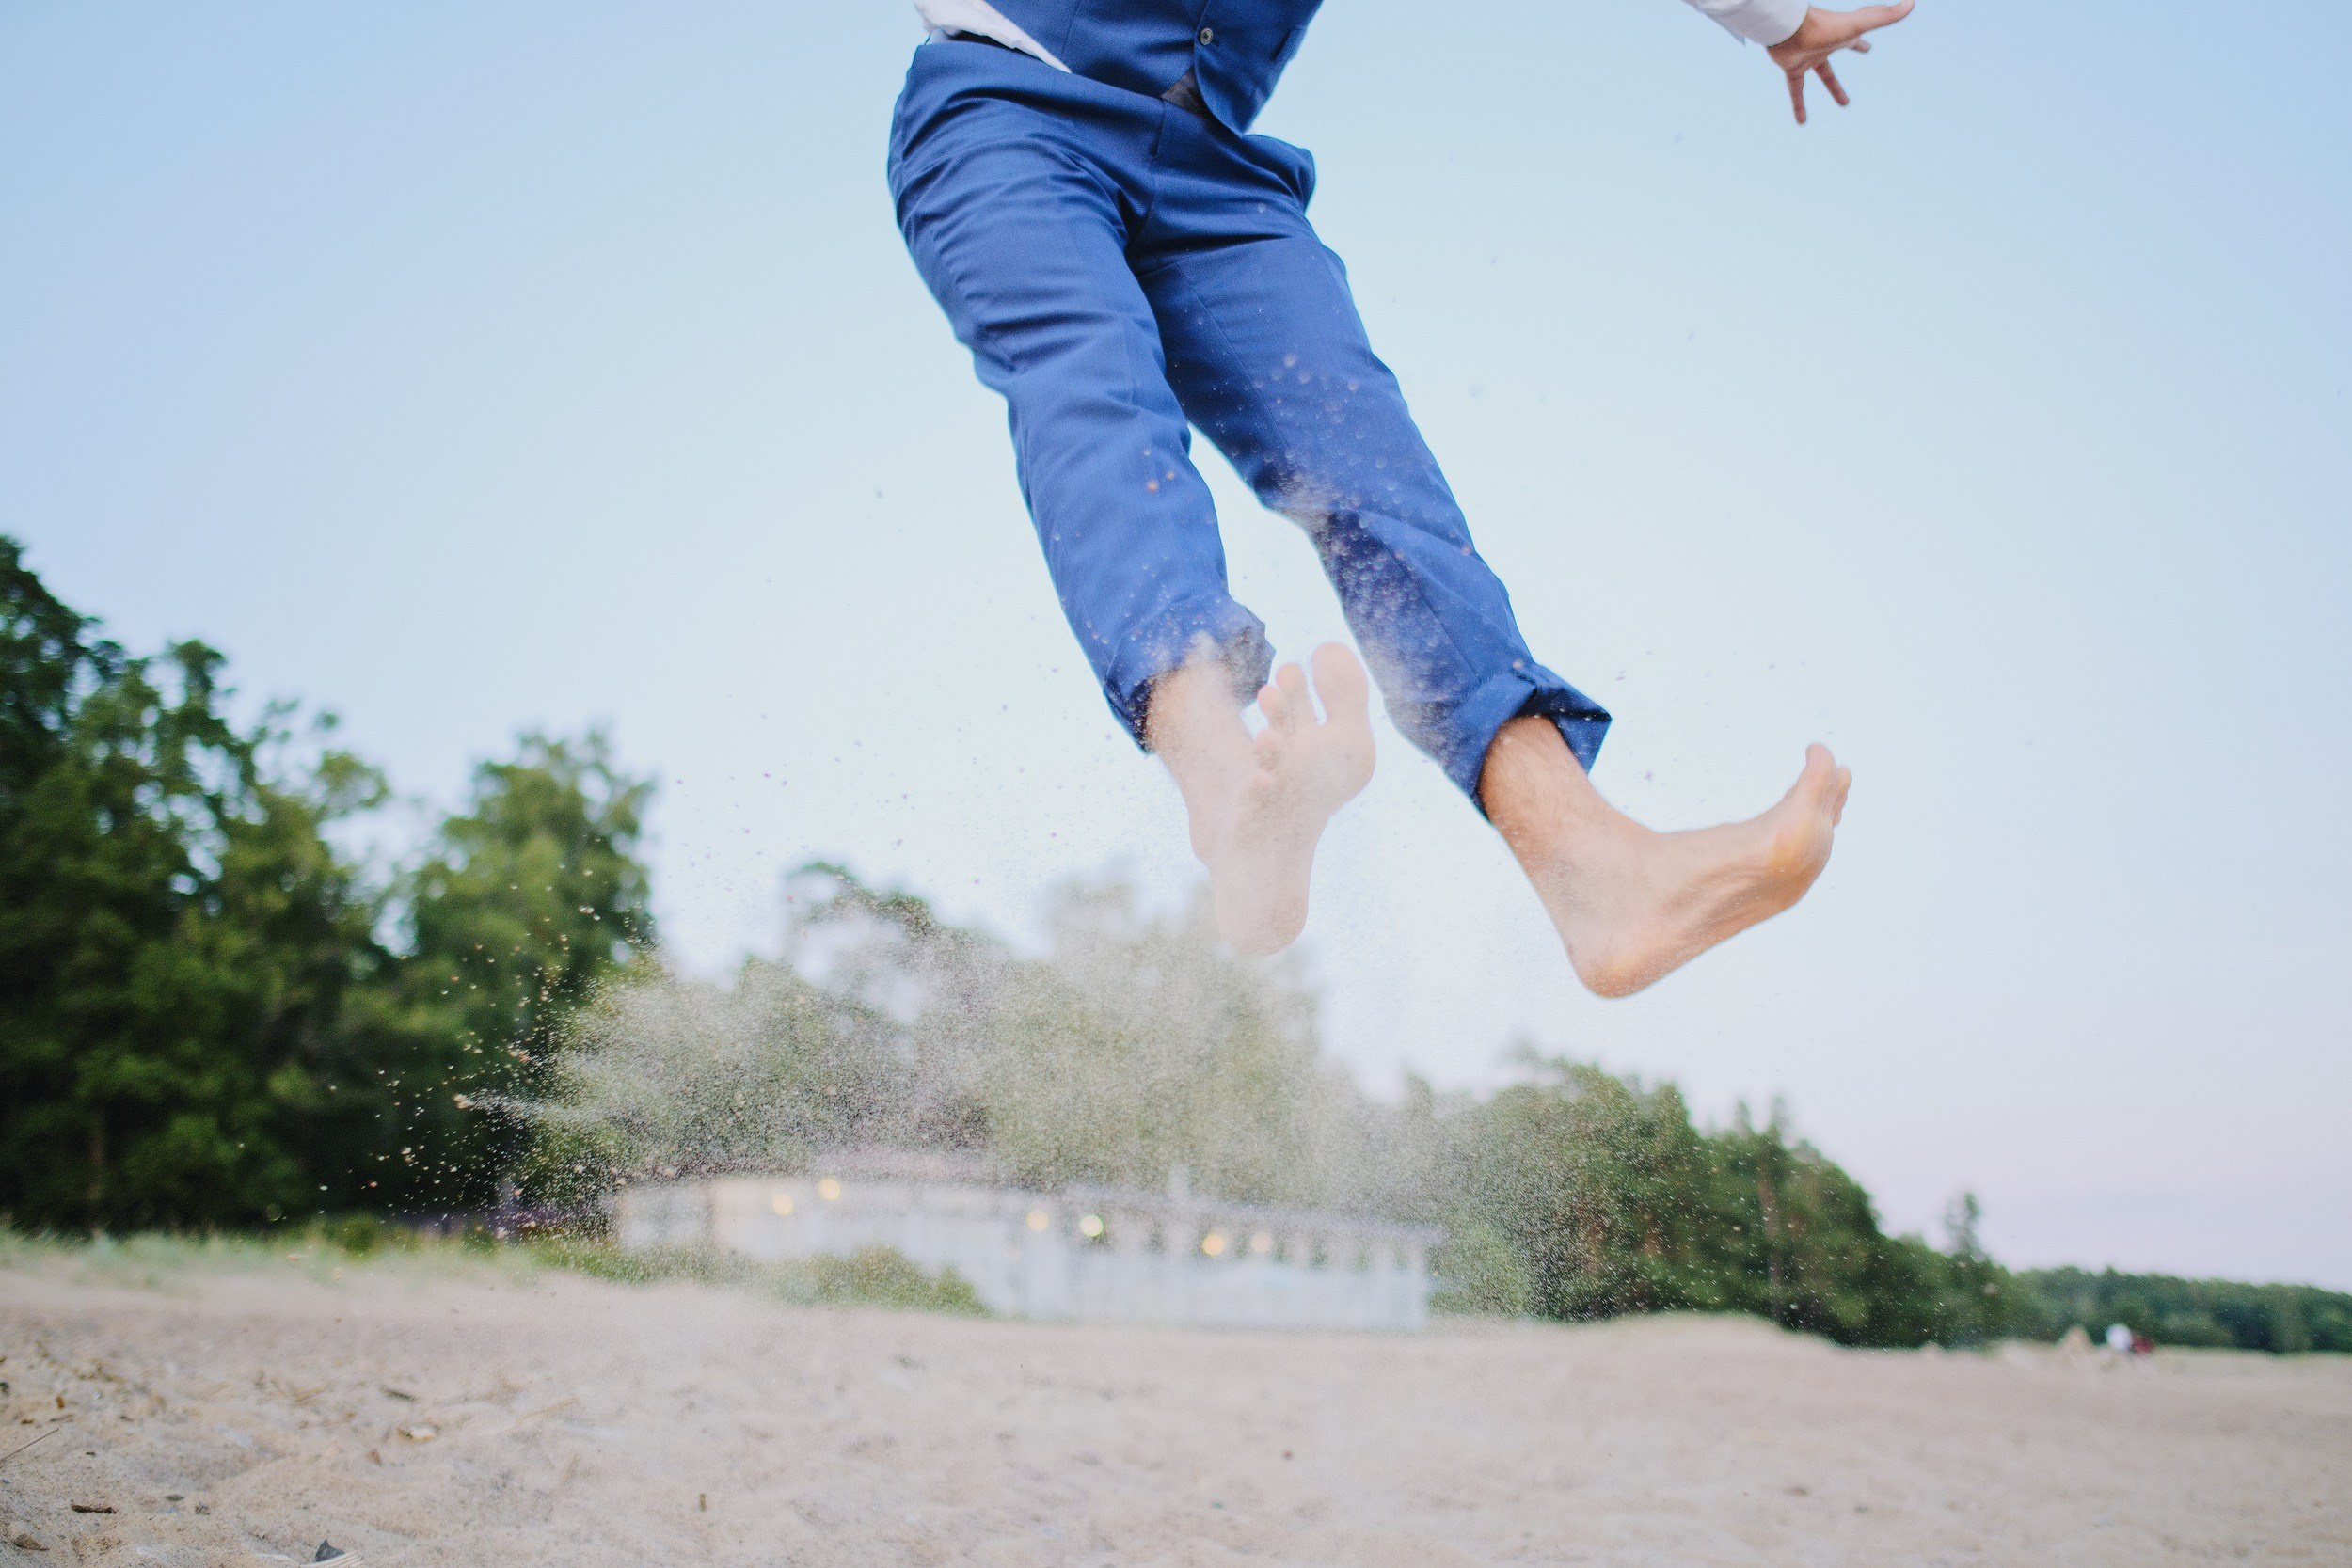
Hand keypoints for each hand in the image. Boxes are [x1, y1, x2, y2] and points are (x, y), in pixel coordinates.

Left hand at [1766, 2, 1913, 124]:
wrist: (1788, 28)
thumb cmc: (1824, 25)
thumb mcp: (1857, 25)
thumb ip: (1883, 15)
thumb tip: (1911, 3)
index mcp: (1842, 35)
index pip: (1857, 38)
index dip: (1863, 43)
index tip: (1869, 47)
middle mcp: (1825, 45)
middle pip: (1845, 51)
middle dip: (1855, 49)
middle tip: (1867, 52)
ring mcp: (1808, 56)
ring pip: (1821, 75)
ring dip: (1833, 89)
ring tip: (1844, 106)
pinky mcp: (1792, 68)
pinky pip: (1795, 90)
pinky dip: (1799, 106)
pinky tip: (1802, 123)